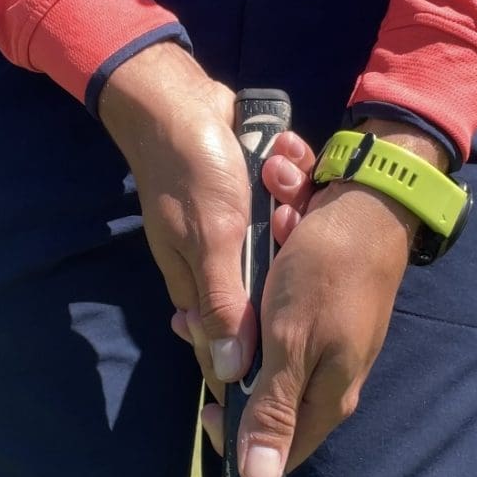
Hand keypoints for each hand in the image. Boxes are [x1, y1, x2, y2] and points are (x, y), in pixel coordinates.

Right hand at [99, 43, 255, 383]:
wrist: (180, 105)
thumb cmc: (190, 173)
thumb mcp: (211, 242)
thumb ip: (223, 303)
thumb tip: (230, 372)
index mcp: (200, 290)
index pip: (229, 345)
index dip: (259, 355)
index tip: (296, 349)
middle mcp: (220, 270)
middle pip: (269, 294)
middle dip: (286, 260)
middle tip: (284, 223)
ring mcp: (239, 238)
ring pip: (284, 247)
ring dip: (289, 210)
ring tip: (278, 181)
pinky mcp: (256, 208)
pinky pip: (287, 209)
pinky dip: (288, 181)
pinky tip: (280, 157)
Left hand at [200, 120, 449, 476]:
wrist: (369, 203)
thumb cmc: (328, 274)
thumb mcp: (291, 344)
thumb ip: (273, 409)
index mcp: (326, 399)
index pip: (278, 451)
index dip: (237, 439)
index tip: (206, 405)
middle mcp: (327, 379)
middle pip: (263, 400)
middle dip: (226, 366)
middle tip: (198, 330)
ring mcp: (323, 345)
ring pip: (260, 358)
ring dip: (232, 330)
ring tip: (208, 300)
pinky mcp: (316, 315)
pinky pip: (271, 323)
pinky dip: (250, 304)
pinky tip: (238, 281)